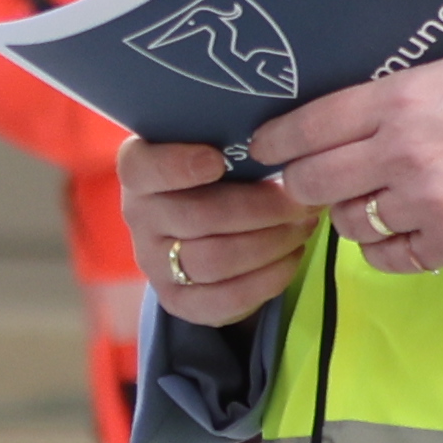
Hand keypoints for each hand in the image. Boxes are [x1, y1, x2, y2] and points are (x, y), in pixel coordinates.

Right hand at [112, 127, 302, 325]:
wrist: (209, 229)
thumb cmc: (221, 174)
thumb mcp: (217, 147)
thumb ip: (234, 141)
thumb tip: (284, 146)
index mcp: (140, 170)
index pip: (142, 168)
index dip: (177, 166)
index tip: (217, 160)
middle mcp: (139, 217)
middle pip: (197, 217)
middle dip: (261, 209)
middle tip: (301, 200)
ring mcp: (154, 263)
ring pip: (214, 260)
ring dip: (271, 243)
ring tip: (302, 226)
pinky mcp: (176, 300)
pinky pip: (224, 299)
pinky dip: (268, 279)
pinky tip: (292, 256)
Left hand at [239, 50, 442, 277]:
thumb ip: (403, 89)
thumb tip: (348, 108)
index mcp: (404, 97)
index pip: (309, 124)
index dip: (276, 141)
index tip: (263, 149)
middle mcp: (403, 150)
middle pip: (313, 181)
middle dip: (305, 183)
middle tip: (312, 183)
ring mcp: (425, 202)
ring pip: (347, 222)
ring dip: (351, 215)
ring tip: (372, 203)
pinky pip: (386, 257)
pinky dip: (385, 248)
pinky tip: (401, 231)